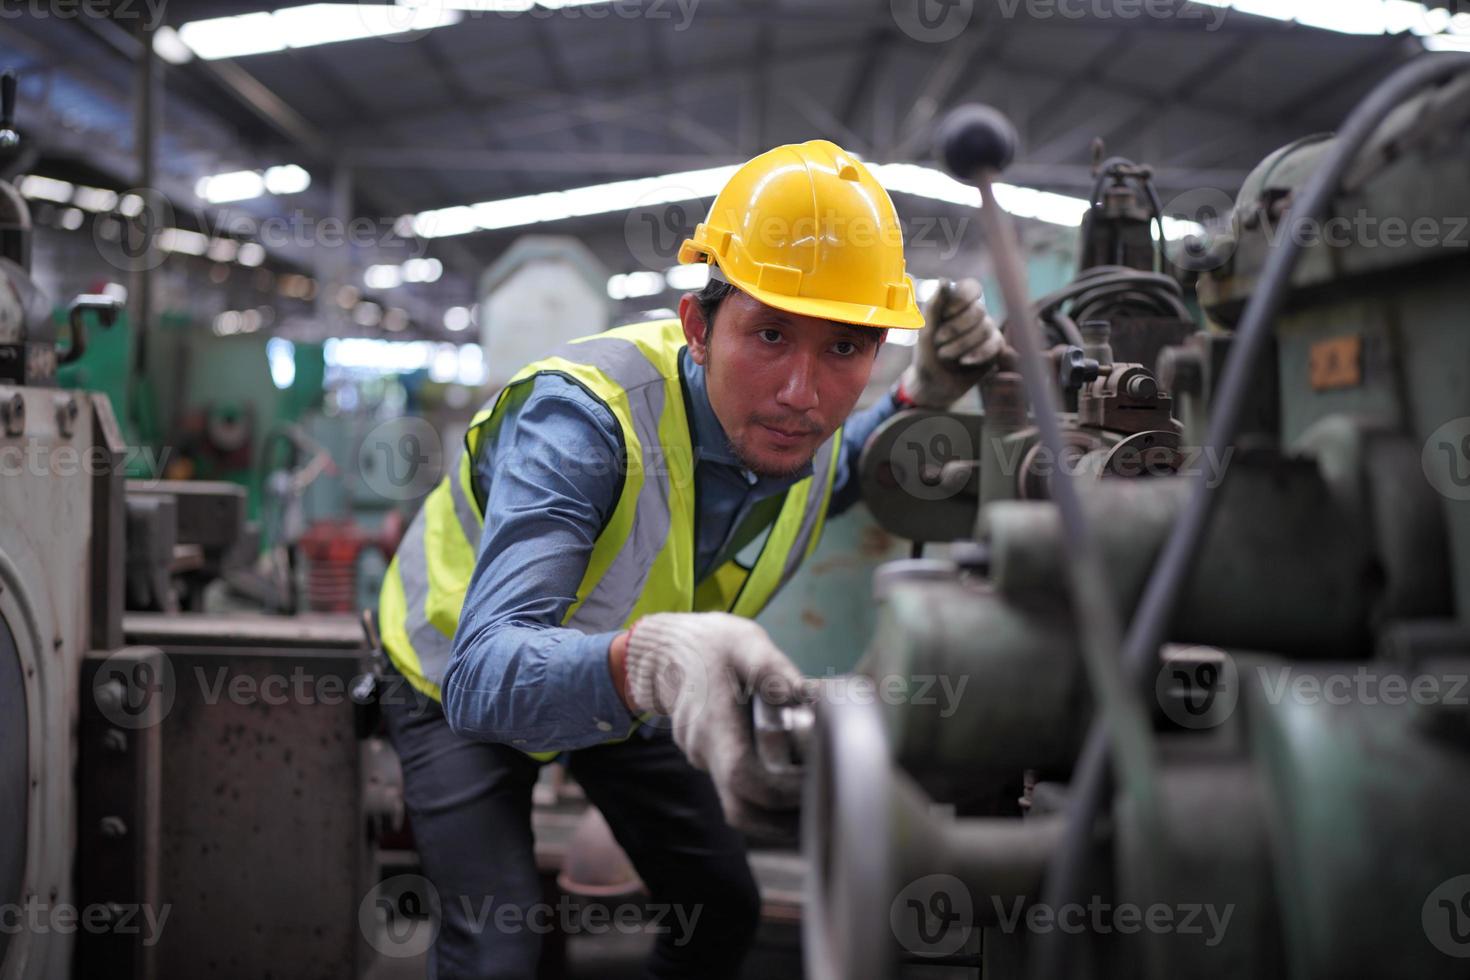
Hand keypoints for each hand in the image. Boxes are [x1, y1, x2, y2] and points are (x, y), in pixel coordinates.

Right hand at [623, 612, 806, 836]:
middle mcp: (704, 752)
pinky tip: (795, 781)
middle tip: (825, 807)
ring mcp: (703, 760)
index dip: (782, 790)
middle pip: (740, 811)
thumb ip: (772, 669)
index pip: (744, 777)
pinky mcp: (709, 761)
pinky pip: (736, 790)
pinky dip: (766, 797)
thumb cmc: (710, 645)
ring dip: (776, 815)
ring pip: (738, 806)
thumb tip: (806, 695)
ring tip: (816, 798)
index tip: (818, 780)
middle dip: (783, 822)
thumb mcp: (744, 643)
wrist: (665, 651)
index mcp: (714, 725)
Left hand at [898, 277, 1005, 408]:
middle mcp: (975, 314)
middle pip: (978, 310)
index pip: (972, 287)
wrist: (933, 384)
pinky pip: (995, 344)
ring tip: (945, 355)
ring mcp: (987, 331)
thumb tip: (944, 280)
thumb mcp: (925, 330)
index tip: (946, 313)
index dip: (961, 299)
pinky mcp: (995, 349)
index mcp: (958, 304)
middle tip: (938, 342)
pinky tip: (964, 361)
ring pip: (986, 328)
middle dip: (955, 328)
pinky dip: (977, 354)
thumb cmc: (927, 354)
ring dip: (961, 344)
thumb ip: (934, 305)